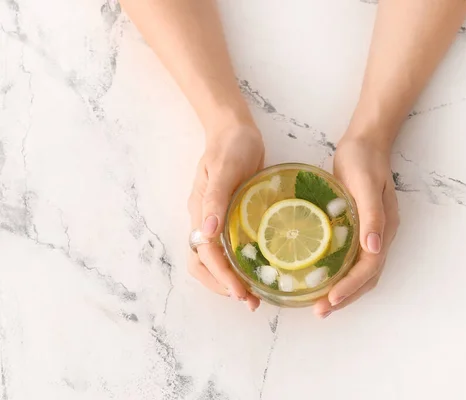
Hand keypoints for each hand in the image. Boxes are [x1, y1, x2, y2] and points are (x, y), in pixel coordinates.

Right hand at [187, 125, 264, 310]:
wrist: (235, 130)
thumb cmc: (230, 146)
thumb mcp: (224, 169)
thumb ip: (216, 199)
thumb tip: (206, 233)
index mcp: (200, 212)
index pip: (206, 255)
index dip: (222, 277)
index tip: (241, 293)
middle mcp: (205, 221)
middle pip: (204, 265)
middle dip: (223, 286)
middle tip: (249, 301)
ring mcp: (217, 220)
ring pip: (215, 260)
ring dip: (230, 280)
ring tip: (254, 294)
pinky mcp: (231, 217)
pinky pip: (230, 248)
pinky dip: (239, 264)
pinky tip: (259, 270)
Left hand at [313, 134, 399, 317]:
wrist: (365, 142)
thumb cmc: (362, 160)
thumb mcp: (365, 184)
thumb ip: (372, 215)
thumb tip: (373, 248)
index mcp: (384, 229)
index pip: (369, 268)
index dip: (351, 287)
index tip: (330, 300)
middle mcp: (380, 236)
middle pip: (366, 277)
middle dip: (346, 297)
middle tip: (320, 312)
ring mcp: (371, 233)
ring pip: (361, 272)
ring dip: (343, 290)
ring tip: (320, 304)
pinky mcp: (360, 228)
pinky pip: (352, 259)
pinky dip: (340, 274)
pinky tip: (322, 278)